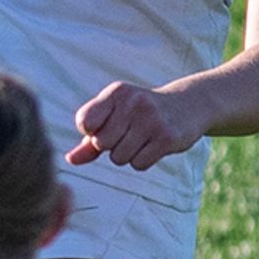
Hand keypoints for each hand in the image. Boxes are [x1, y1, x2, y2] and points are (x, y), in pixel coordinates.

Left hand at [68, 79, 205, 168]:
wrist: (187, 106)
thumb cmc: (140, 114)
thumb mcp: (114, 117)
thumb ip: (89, 139)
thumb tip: (70, 160)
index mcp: (116, 93)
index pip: (84, 122)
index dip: (91, 132)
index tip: (107, 125)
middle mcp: (133, 103)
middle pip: (101, 144)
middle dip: (111, 146)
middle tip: (129, 133)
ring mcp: (151, 120)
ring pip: (119, 158)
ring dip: (127, 155)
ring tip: (142, 139)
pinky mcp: (167, 137)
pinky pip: (139, 164)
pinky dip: (142, 161)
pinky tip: (153, 146)